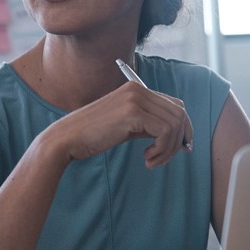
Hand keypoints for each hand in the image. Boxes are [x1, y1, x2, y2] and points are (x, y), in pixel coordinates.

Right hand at [49, 82, 193, 168]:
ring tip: (152, 160)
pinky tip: (146, 158)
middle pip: (179, 113)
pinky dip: (161, 149)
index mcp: (135, 89)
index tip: (179, 147)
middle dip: (179, 139)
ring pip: (175, 123)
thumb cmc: (91, 136)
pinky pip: (165, 132)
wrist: (66, 139)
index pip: (174, 104)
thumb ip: (147, 124)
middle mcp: (138, 90)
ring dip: (168, 148)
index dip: (183, 127)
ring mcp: (136, 99)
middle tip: (164, 158)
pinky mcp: (134, 113)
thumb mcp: (124, 126)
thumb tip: (177, 135)